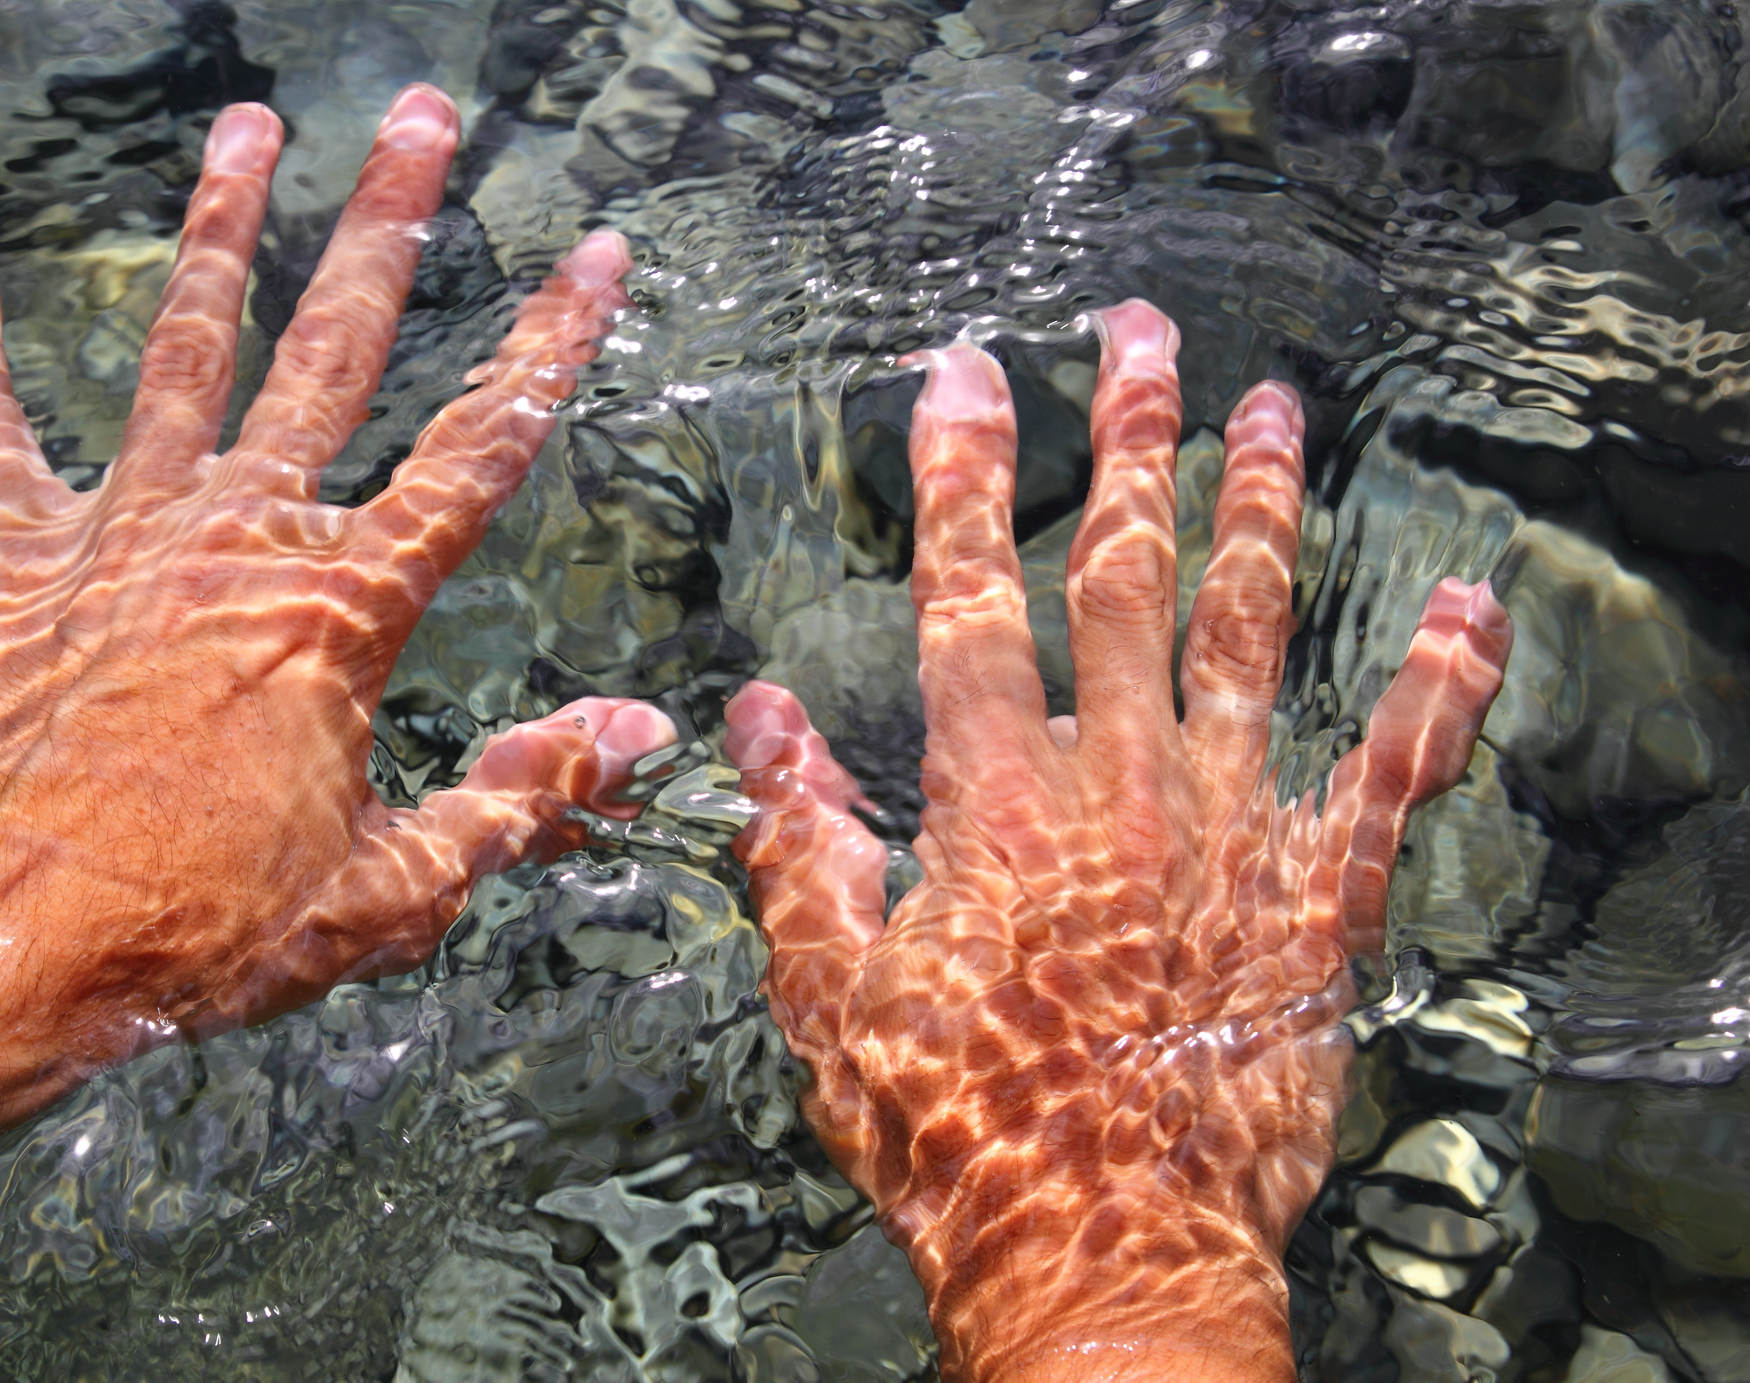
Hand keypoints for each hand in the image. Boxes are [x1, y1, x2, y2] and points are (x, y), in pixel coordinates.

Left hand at [0, 86, 672, 1276]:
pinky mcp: (28, 572)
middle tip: (420, 117)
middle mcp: (245, 544)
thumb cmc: (211, 928)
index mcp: (346, 614)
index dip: (547, 349)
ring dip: (219, 234)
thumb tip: (644, 732)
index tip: (595, 256)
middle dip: (384, 226)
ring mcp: (130, 543)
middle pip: (332, 352)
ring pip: (186, 354)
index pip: (477, 455)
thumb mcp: (394, 886)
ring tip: (248, 128)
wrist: (19, 946)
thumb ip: (523, 796)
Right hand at [724, 304, 1512, 1382]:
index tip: (966, 371)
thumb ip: (799, 841)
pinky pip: (1395, 775)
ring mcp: (1233, 833)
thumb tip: (756, 714)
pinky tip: (1469, 602)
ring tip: (1273, 406)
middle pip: (1128, 579)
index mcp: (997, 802)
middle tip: (1139, 331)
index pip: (972, 599)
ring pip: (1252, 637)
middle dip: (1130, 443)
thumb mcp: (832, 996)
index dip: (963, 478)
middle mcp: (1121, 786)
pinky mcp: (1320, 899)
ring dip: (1262, 512)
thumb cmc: (957, 1136)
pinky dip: (1439, 686)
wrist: (1106, 1256)